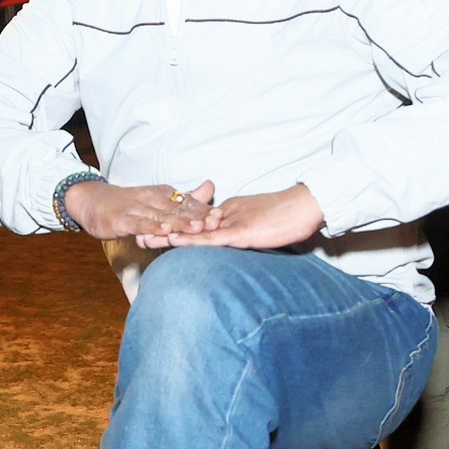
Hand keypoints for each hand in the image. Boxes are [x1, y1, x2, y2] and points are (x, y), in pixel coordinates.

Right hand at [64, 178, 215, 243]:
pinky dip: (152, 227)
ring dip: (180, 222)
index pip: (188, 203)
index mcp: (164, 194)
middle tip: (216, 222)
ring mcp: (138, 208)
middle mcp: (153, 199)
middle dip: (198, 216)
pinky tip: (163, 231)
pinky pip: (140, 224)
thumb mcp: (159, 199)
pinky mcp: (123, 219)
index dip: (205, 210)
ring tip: (197, 227)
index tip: (223, 217)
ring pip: (162, 216)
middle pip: (179, 209)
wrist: (94, 202)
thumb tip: (211, 187)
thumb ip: (185, 197)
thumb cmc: (130, 204)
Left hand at [151, 184, 325, 250]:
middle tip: (137, 233)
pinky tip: (175, 244)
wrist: (311, 204)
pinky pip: (212, 238)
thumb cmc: (293, 215)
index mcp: (232, 212)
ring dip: (169, 236)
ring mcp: (233, 222)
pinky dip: (191, 241)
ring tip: (145, 239)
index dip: (176, 226)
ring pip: (195, 230)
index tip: (155, 230)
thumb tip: (239, 242)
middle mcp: (227, 214)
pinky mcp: (242, 232)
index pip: (199, 222)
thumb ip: (249, 232)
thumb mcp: (264, 225)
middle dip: (163, 229)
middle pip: (190, 224)